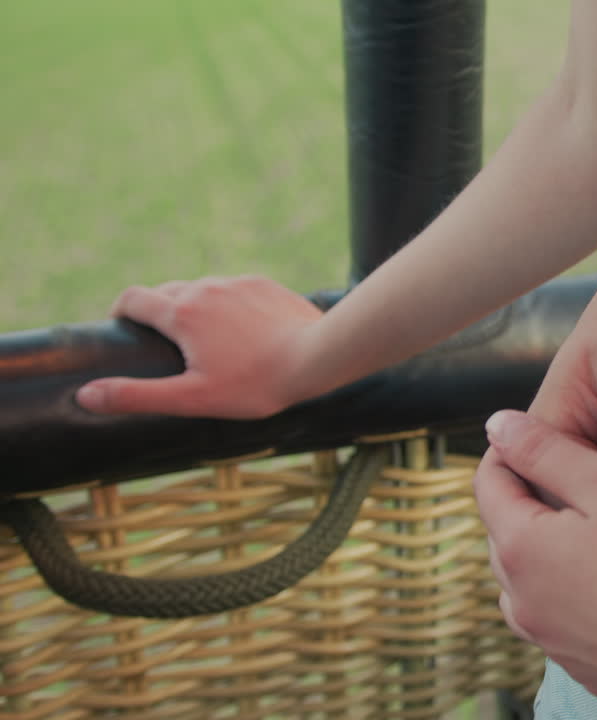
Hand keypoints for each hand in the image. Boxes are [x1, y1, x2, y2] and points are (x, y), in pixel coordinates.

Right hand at [75, 275, 322, 417]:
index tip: (122, 326)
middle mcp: (205, 287)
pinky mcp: (265, 285)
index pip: (133, 298)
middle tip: (166, 343)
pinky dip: (229, 306)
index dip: (121, 311)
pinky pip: (235, 291)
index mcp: (181, 311)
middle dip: (158, 312)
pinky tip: (244, 332)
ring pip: (203, 289)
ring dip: (196, 308)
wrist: (317, 357)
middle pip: (167, 292)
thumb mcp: (191, 398)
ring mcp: (237, 283)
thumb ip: (137, 395)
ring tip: (208, 340)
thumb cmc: (255, 383)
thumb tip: (86, 395)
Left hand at [476, 410, 596, 708]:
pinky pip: (564, 628)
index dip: (511, 453)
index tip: (540, 436)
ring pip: (529, 590)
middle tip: (572, 480)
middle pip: (506, 538)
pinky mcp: (590, 672)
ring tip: (585, 537)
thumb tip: (498, 426)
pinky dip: (575, 603)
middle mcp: (526, 604)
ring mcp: (556, 645)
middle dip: (528, 505)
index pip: (491, 487)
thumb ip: (546, 450)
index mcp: (521, 550)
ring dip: (546, 560)